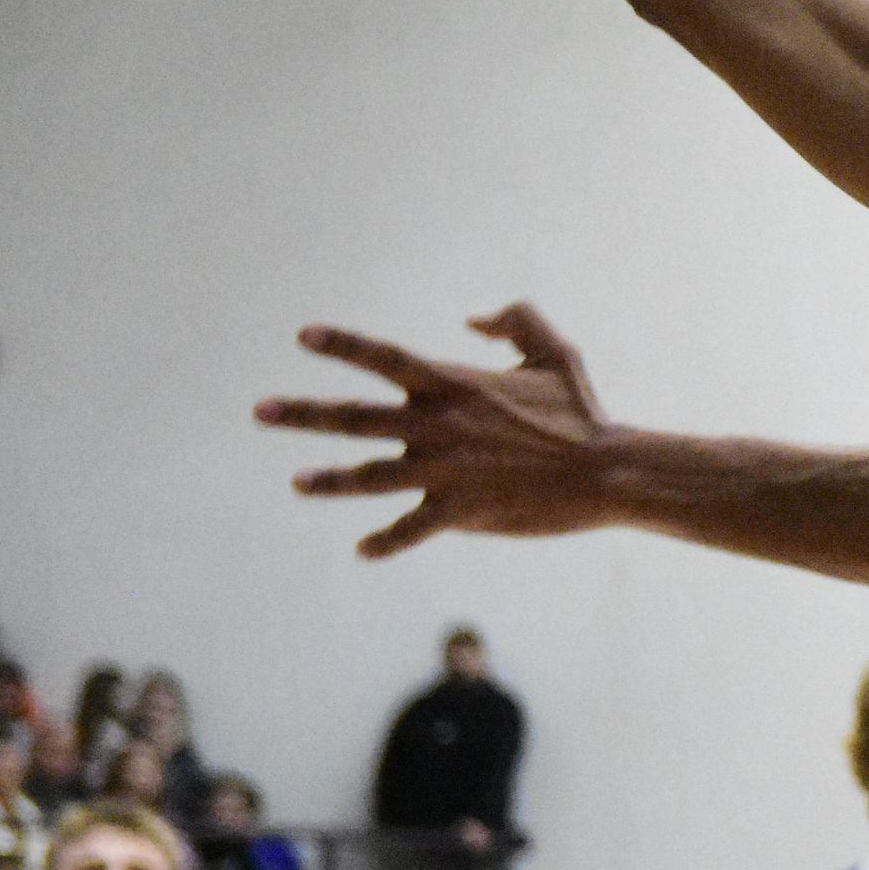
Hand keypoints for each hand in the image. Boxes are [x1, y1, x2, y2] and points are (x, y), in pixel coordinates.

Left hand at [259, 306, 618, 559]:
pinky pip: (410, 529)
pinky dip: (385, 541)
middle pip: (355, 417)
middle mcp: (439, 425)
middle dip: (302, 413)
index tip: (302, 336)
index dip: (341, 344)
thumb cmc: (584, 413)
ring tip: (298, 482)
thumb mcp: (556, 353)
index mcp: (455, 385)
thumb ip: (515, 321)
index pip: (384, 358)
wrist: (608, 473)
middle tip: (260, 411)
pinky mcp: (459, 512)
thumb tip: (470, 320)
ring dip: (329, 480)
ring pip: (369, 476)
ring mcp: (444, 471)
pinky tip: (363, 549)